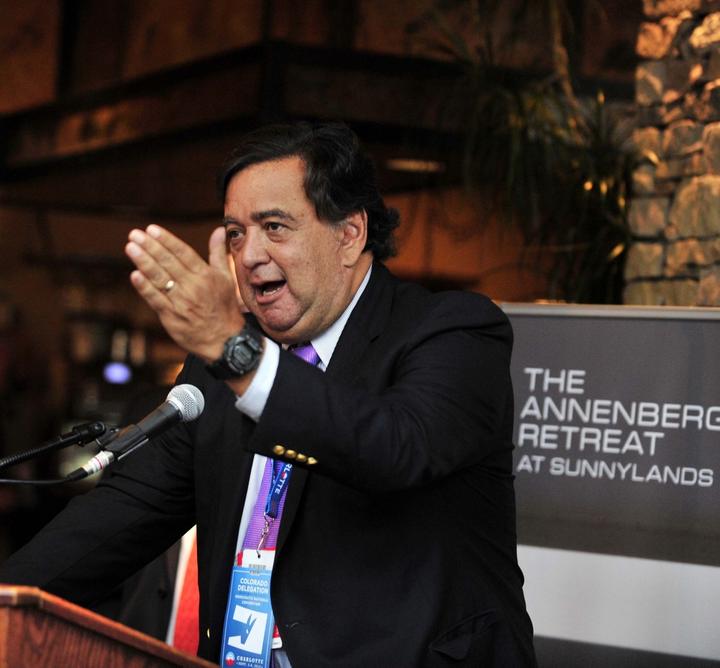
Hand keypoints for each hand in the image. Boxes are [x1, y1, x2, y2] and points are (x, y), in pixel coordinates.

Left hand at [125, 224, 245, 361]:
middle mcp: (193, 287)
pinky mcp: (171, 316)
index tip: (152, 229)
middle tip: (135, 234)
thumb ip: (218, 252)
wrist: (224, 340)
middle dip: (150, 247)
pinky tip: (134, 275)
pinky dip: (144, 287)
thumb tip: (218, 230)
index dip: (167, 240)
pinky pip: (155, 299)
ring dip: (143, 262)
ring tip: (130, 247)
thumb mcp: (226, 277)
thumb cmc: (224, 306)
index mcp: (206, 275)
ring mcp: (181, 302)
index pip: (183, 253)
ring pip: (159, 278)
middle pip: (168, 263)